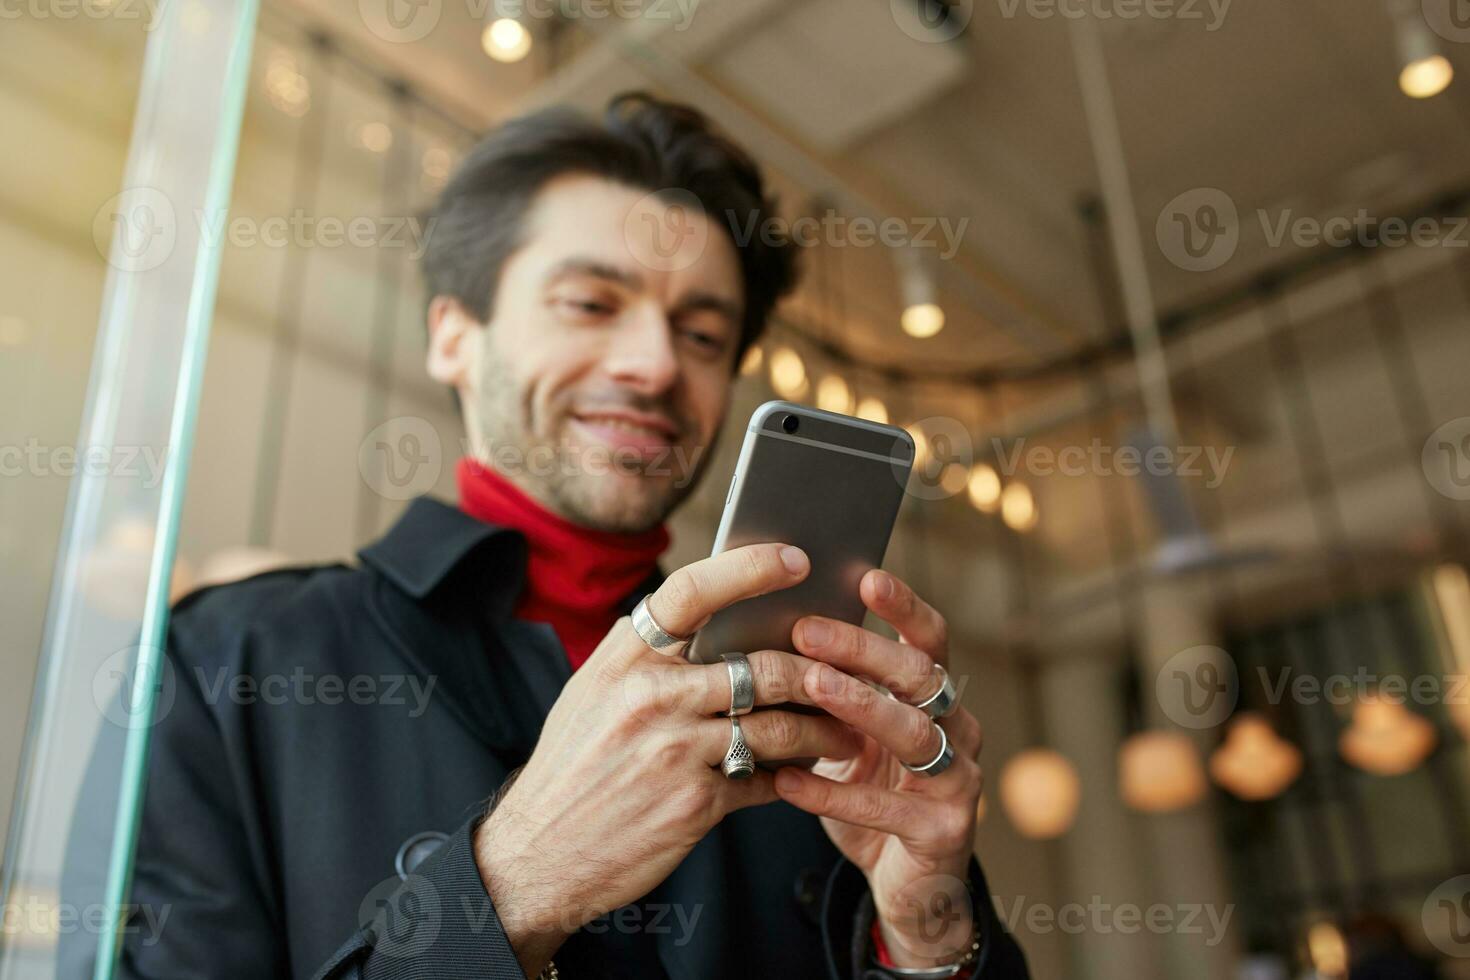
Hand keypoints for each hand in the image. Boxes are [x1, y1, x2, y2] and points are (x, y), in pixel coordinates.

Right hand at [473, 543, 863, 976]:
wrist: (539, 852)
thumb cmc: (575, 763)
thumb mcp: (596, 692)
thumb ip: (653, 657)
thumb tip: (724, 624)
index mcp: (625, 657)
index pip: (694, 591)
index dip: (751, 568)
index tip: (797, 558)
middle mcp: (650, 695)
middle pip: (761, 666)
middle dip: (818, 671)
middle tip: (851, 673)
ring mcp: (673, 750)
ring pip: (779, 727)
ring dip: (823, 730)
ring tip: (846, 732)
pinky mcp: (694, 803)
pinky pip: (765, 780)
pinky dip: (790, 777)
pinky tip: (802, 775)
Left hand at [775, 569, 983, 969]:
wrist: (909, 885)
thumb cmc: (872, 794)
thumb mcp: (851, 737)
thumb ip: (832, 693)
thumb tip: (768, 636)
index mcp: (937, 701)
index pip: (930, 641)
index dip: (904, 608)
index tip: (864, 577)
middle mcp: (959, 731)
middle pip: (920, 676)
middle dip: (864, 650)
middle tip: (807, 630)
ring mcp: (959, 782)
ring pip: (915, 732)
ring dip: (859, 705)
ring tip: (808, 684)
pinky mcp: (944, 832)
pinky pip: (887, 807)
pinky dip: (833, 793)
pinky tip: (786, 780)